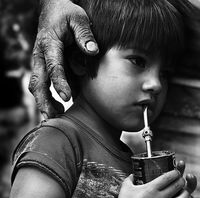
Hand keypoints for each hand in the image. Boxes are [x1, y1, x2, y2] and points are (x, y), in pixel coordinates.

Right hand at [29, 0, 98, 117]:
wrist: (53, 11)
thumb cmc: (66, 14)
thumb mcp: (78, 18)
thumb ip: (84, 34)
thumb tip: (92, 51)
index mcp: (49, 44)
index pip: (53, 67)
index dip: (59, 82)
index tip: (67, 97)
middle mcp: (41, 56)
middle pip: (38, 82)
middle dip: (44, 101)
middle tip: (52, 117)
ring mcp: (42, 63)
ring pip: (39, 86)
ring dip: (46, 102)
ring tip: (57, 116)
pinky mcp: (47, 67)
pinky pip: (48, 83)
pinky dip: (54, 96)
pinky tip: (63, 106)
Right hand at [114, 170, 185, 197]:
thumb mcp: (126, 186)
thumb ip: (131, 178)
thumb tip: (133, 174)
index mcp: (151, 188)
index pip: (169, 177)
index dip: (175, 172)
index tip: (176, 172)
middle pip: (178, 185)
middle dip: (181, 181)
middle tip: (180, 180)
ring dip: (185, 194)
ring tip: (182, 192)